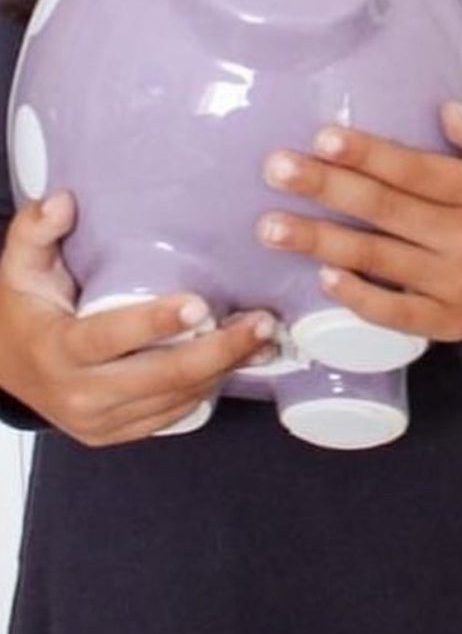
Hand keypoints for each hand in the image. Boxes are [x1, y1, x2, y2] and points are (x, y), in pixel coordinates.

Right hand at [0, 194, 276, 446]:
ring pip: (175, 399)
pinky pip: (174, 415)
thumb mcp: (19, 267)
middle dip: (217, 351)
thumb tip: (63, 201)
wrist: (8, 369)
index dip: (155, 323)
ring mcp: (101, 421)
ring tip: (264, 336)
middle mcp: (79, 394)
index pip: (109, 339)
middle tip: (261, 321)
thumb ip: (35, 231)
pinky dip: (212, 388)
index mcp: (57, 350)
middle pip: (160, 377)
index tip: (201, 305)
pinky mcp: (120, 432)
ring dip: (225, 369)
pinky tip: (243, 359)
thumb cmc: (24, 310)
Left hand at [257, 103, 461, 343]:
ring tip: (271, 227)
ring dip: (320, 242)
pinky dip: (359, 297)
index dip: (369, 155)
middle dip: (327, 188)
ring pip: (379, 259)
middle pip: (387, 210)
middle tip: (276, 170)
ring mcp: (458, 285)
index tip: (322, 138)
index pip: (418, 170)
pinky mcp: (448, 323)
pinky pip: (395, 312)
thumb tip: (446, 110)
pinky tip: (323, 277)